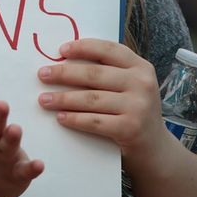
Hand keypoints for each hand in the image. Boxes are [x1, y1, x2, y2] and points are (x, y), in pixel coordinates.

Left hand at [37, 39, 170, 165]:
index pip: (108, 50)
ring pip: (91, 98)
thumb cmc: (132, 110)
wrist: (154, 148)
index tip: (60, 50)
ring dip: (63, 98)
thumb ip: (107, 71)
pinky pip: (94, 121)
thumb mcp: (129, 85)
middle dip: (64, 73)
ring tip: (44, 99)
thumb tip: (64, 59)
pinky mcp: (130, 128)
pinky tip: (60, 117)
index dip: (83, 47)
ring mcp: (138, 106)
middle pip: (94, 74)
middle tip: (42, 74)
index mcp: (141, 67)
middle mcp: (142, 83)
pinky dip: (74, 119)